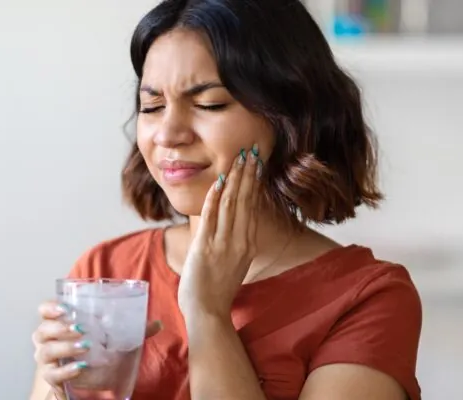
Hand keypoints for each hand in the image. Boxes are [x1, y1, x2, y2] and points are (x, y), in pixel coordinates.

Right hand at [32, 300, 162, 398]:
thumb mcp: (117, 338)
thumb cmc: (98, 351)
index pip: (44, 310)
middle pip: (42, 331)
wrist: (93, 378)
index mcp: (60, 323)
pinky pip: (52, 374)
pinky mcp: (52, 377)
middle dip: (60, 328)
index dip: (50, 307)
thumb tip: (158, 324)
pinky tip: (80, 367)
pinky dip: (65, 371)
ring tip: (85, 346)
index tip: (66, 308)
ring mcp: (48, 360)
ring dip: (64, 347)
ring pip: (45, 352)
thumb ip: (134, 330)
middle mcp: (48, 340)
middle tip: (81, 328)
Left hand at [178, 144, 261, 318]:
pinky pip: (211, 217)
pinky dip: (215, 197)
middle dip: (248, 173)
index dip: (255, 183)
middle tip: (251, 151)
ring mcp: (223, 244)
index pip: (253, 207)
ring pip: (231, 204)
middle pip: (245, 200)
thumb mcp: (235, 263)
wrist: (208, 312)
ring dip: (235, 178)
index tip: (257, 164)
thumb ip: (236, 242)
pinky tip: (219, 181)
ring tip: (239, 158)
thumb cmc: (217, 290)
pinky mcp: (205, 247)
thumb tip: (236, 224)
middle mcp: (240, 241)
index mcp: (248, 244)